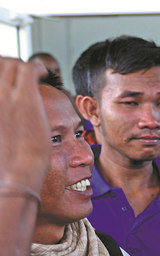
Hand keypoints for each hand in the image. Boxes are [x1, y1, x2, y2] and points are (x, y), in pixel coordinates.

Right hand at [0, 58, 49, 193]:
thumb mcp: (0, 134)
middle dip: (7, 65)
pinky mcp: (24, 98)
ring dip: (23, 67)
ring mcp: (3, 96)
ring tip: (33, 74)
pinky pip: (30, 69)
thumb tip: (7, 123)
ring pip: (11, 64)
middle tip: (19, 72)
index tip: (5, 79)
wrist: (13, 176)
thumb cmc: (3, 166)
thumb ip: (3, 120)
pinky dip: (38, 68)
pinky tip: (44, 74)